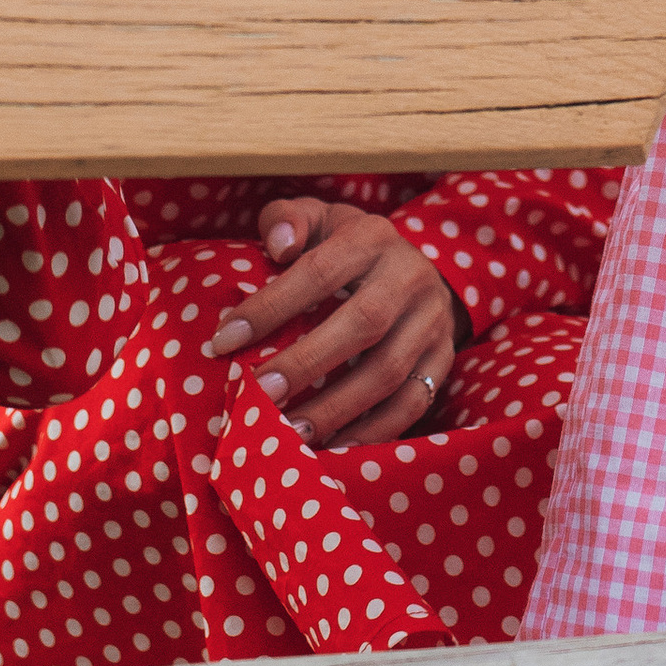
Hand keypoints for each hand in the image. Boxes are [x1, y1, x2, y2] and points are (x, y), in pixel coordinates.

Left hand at [204, 199, 463, 446]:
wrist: (418, 268)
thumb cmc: (347, 249)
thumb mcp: (319, 220)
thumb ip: (288, 220)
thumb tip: (278, 244)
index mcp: (372, 239)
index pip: (320, 271)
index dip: (271, 306)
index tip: (223, 340)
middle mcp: (409, 278)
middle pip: (363, 324)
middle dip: (307, 363)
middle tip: (259, 394)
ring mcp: (432, 322)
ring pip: (389, 371)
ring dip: (337, 407)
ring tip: (290, 432)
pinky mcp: (442, 359)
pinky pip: (413, 402)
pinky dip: (373, 430)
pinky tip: (334, 446)